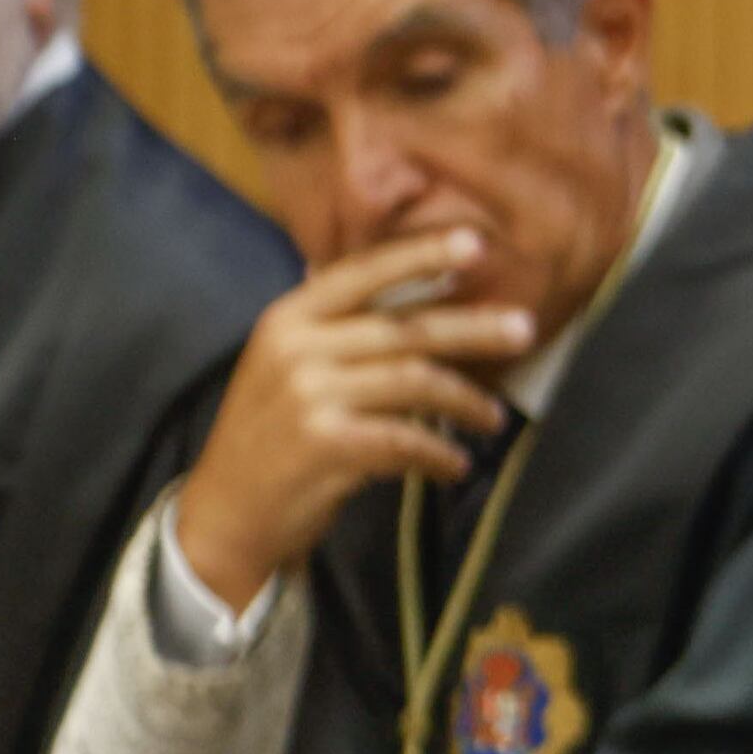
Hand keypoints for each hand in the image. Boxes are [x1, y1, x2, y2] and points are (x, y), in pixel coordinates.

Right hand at [171, 233, 540, 609]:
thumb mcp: (289, 366)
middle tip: (526, 330)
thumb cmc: (274, 435)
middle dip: (474, 329)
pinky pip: (407, 439)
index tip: (477, 242)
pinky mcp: (323, 444)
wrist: (226, 511)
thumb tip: (431, 297)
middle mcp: (295, 348)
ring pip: (416, 382)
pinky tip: (457, 465)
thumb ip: (343, 330)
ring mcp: (307, 395)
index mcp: (288, 318)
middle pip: (406, 329)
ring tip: (493, 419)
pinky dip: (440, 454)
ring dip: (467, 402)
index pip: (363, 272)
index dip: (422, 254)